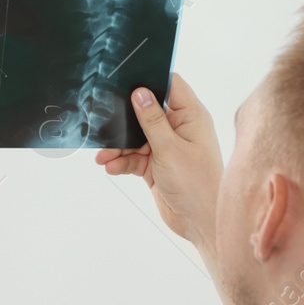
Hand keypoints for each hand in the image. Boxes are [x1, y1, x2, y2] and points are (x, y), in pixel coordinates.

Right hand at [95, 73, 223, 249]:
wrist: (200, 223)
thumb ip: (151, 120)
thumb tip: (139, 93)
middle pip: (146, 112)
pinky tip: (111, 167)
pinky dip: (122, 161)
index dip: (150, 81)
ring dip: (118, 146)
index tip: (126, 82)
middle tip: (106, 124)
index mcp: (190, 116)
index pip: (170, 85)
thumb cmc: (196, 184)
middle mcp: (179, 128)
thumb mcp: (169, 149)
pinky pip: (133, 157)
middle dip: (125, 120)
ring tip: (103, 156)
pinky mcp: (156, 165)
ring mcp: (166, 147)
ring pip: (136, 137)